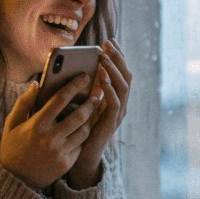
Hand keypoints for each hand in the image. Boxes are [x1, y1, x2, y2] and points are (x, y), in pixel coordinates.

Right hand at [0, 71, 100, 189]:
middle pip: (79, 115)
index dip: (75, 85)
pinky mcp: (66, 163)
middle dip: (92, 101)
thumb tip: (36, 83)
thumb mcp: (12, 123)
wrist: (15, 180)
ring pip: (84, 130)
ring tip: (96, 108)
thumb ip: (24, 102)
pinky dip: (85, 134)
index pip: (61, 99)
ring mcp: (60, 152)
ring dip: (92, 118)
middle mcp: (50, 138)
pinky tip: (88, 125)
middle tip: (99, 92)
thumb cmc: (12, 147)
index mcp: (37, 124)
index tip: (85, 76)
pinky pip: (81, 145)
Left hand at [65, 40, 131, 189]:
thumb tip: (74, 66)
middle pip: (126, 76)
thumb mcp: (78, 102)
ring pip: (123, 86)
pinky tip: (100, 77)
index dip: (117, 56)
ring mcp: (117, 114)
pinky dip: (109, 88)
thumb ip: (81, 87)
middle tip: (108, 44)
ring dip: (114, 70)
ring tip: (104, 57)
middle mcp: (119, 104)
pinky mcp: (110, 123)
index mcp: (112, 97)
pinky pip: (115, 103)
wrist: (77, 157)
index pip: (120, 72)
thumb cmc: (75, 129)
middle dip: (117, 58)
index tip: (109, 41)